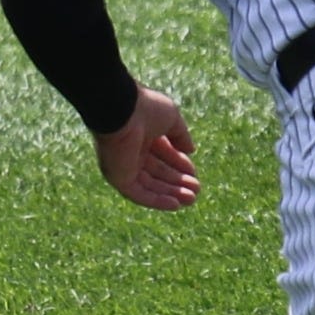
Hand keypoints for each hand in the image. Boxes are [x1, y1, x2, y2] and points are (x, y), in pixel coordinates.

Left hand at [94, 87, 200, 210]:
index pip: (163, 154)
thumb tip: (191, 150)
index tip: (194, 172)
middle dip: (177, 182)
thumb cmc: (146, 109)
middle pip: (157, 172)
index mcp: (143, 134)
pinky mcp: (118, 178)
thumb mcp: (172, 118)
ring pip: (150, 185)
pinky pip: (139, 194)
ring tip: (191, 199)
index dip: (179, 163)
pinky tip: (175, 204)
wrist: (121, 112)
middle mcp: (131, 151)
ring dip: (170, 193)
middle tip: (197, 190)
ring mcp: (123, 166)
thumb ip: (181, 135)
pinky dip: (156, 200)